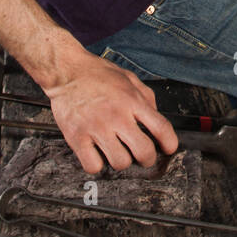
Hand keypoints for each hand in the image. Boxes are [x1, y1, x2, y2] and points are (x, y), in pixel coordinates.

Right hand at [43, 53, 178, 173]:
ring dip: (122, 161)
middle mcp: (116, 116)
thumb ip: (145, 97)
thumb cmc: (97, 73)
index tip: (168, 148)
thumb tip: (156, 117)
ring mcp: (96, 128)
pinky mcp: (77, 137)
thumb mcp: (128, 78)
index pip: (161, 128)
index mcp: (132, 101)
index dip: (169, 143)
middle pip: (144, 151)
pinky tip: (97, 154)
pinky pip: (93, 165)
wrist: (66, 70)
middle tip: (143, 156)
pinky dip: (97, 164)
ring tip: (117, 151)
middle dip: (148, 159)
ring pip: (120, 162)